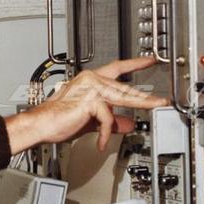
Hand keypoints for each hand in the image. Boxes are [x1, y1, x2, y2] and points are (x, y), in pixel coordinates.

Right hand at [4, 56, 167, 152]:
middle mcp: (92, 80)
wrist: (42, 125)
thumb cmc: (59, 121)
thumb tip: (128, 123)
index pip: (117, 68)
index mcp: (91, 81)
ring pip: (124, 97)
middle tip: (161, 100)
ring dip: (142, 104)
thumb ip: (112, 121)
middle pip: (126, 87)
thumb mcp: (92, 121)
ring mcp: (91, 88)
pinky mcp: (90, 100)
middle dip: (146, 95)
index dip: (134, 64)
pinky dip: (106, 132)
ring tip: (154, 108)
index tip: (149, 60)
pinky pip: (107, 117)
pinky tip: (102, 142)